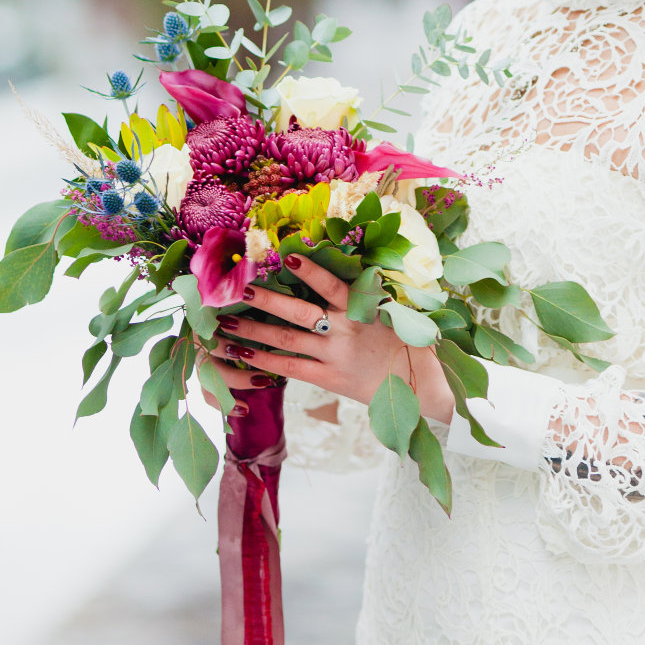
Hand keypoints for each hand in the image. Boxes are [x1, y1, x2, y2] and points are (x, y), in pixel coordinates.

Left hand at [204, 253, 455, 425]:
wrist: (419, 390)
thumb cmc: (411, 344)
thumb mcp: (398, 311)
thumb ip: (373, 293)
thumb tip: (356, 267)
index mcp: (363, 309)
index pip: (333, 285)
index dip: (312, 271)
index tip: (289, 254)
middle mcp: (344, 331)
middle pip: (298, 313)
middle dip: (267, 299)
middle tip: (240, 288)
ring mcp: (333, 355)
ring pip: (286, 340)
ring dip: (254, 331)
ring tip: (225, 324)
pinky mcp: (328, 378)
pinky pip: (290, 368)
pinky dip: (264, 360)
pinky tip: (242, 354)